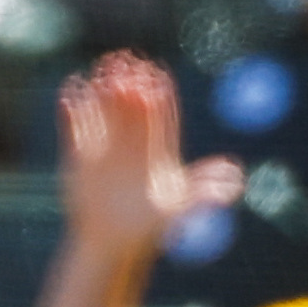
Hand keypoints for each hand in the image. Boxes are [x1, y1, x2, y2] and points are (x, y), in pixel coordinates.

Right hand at [55, 53, 241, 262]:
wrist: (110, 243)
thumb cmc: (146, 228)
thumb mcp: (176, 210)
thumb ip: (204, 191)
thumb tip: (237, 180)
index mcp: (158, 150)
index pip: (160, 115)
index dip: (157, 95)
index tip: (154, 77)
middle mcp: (133, 143)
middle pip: (133, 106)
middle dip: (129, 84)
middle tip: (126, 62)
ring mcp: (106, 147)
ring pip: (105, 111)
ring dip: (102, 90)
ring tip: (99, 70)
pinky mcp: (80, 156)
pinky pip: (75, 127)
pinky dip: (71, 110)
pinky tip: (71, 91)